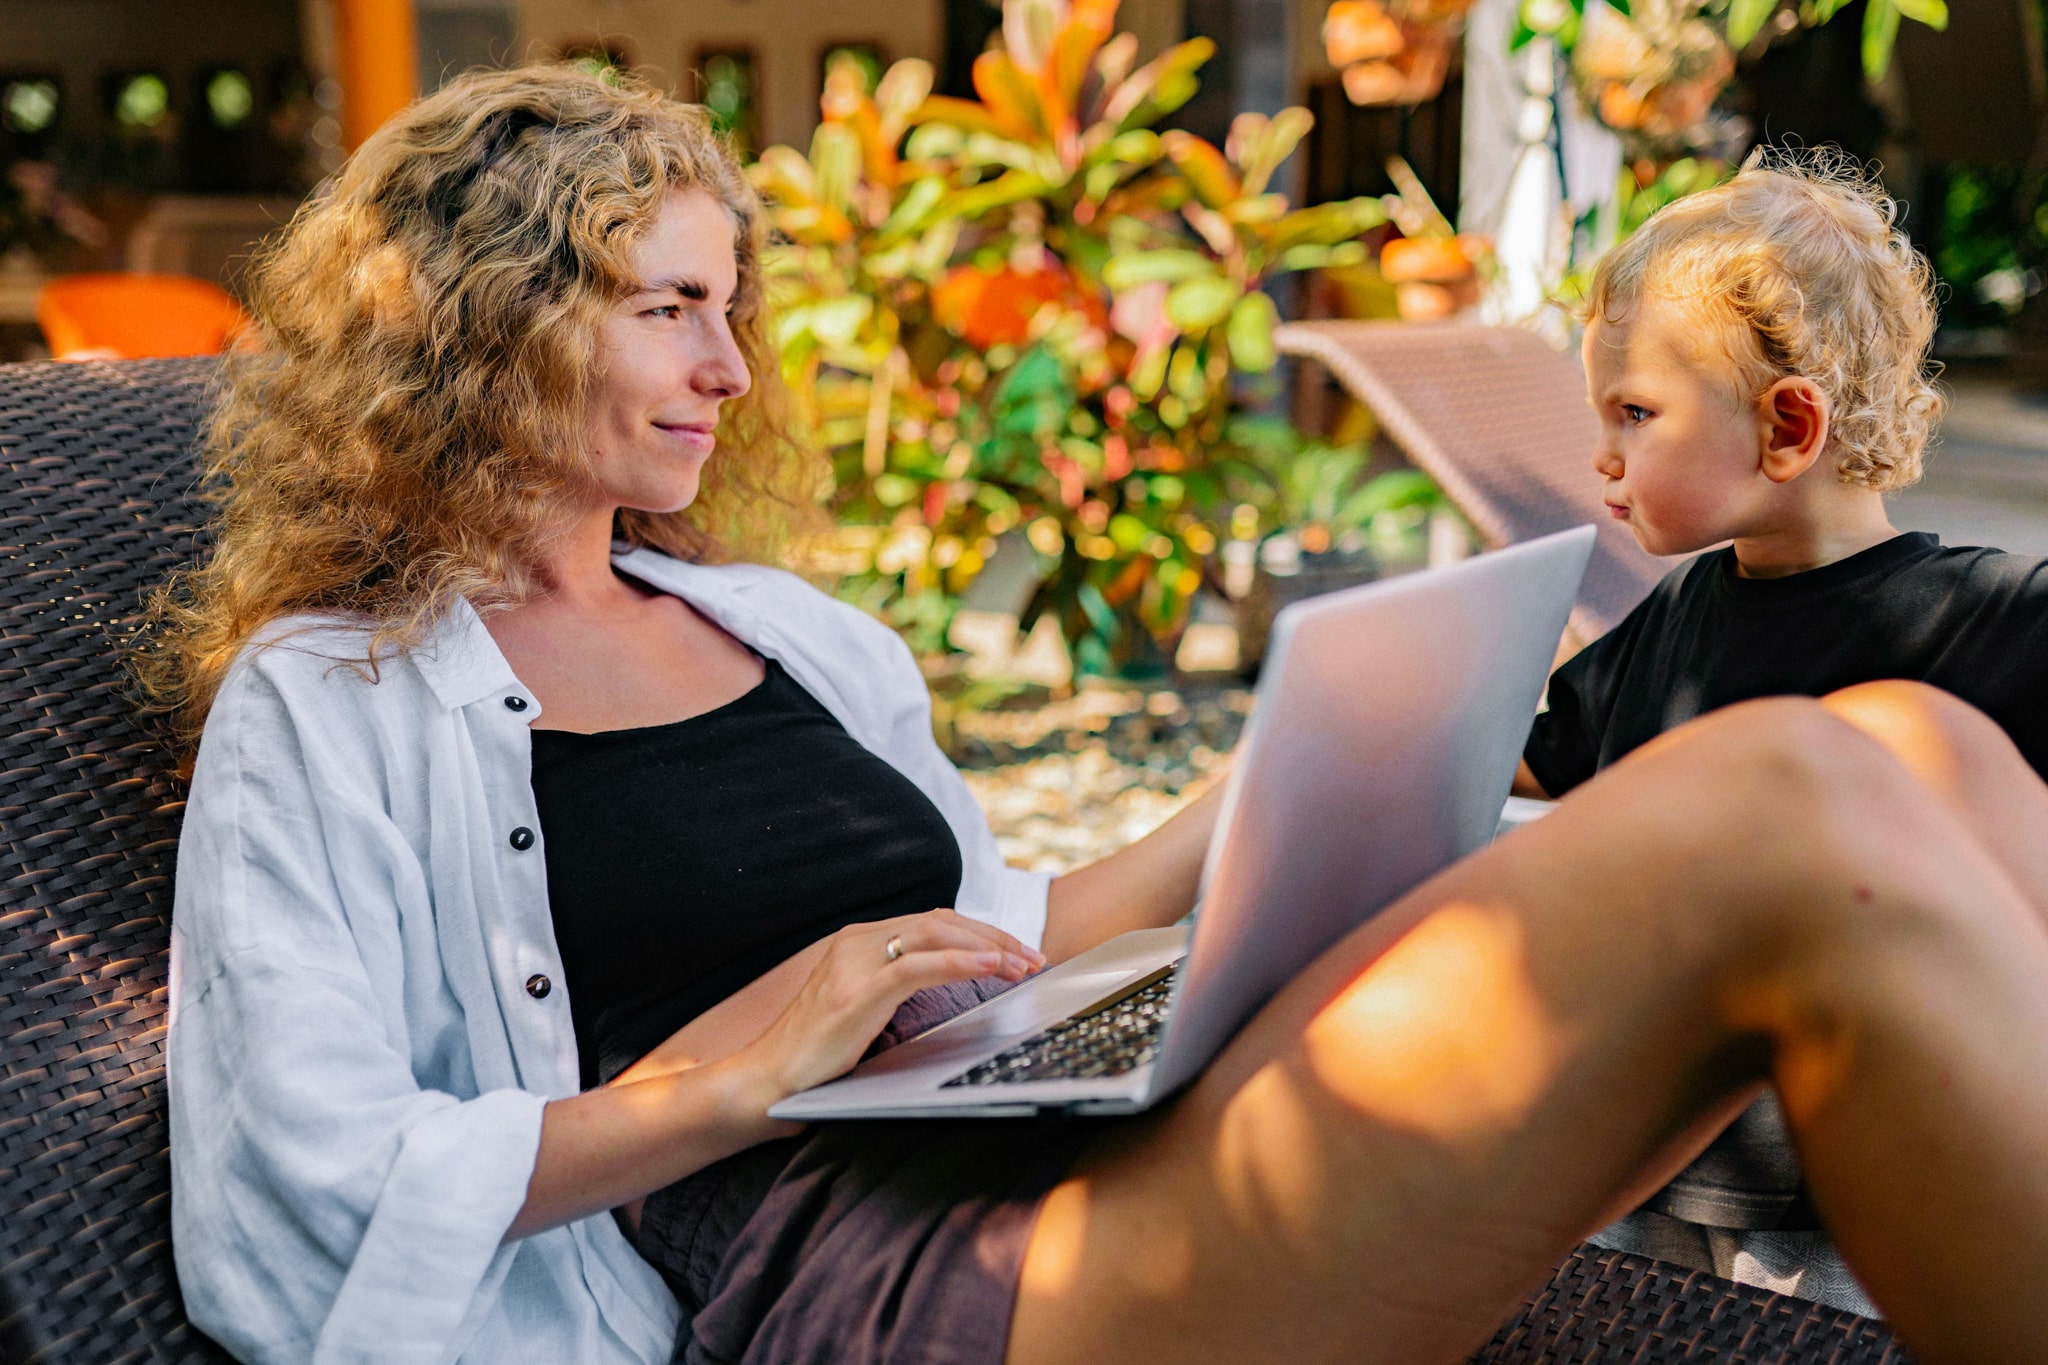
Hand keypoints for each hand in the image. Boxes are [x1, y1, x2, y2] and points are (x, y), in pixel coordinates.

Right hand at [729, 909, 1044, 1107]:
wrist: (764, 1082)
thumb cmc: (815, 1057)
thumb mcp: (862, 1010)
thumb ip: (895, 986)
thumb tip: (950, 982)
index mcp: (859, 941)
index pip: (935, 923)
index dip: (982, 934)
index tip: (1019, 953)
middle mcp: (857, 941)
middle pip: (943, 922)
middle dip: (996, 937)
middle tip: (1034, 959)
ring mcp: (855, 963)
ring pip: (937, 935)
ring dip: (989, 947)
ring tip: (1024, 964)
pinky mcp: (857, 992)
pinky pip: (919, 966)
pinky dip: (963, 963)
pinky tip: (992, 968)